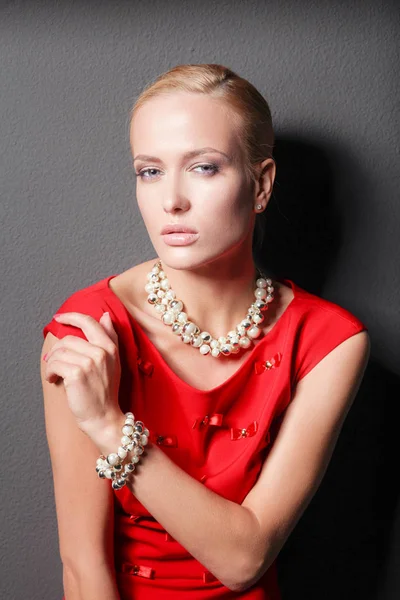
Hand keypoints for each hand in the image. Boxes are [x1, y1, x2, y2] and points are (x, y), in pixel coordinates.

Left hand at [43, 311, 121, 437]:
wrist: (104, 417)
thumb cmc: (105, 391)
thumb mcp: (113, 361)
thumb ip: (110, 337)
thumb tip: (105, 316)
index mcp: (110, 347)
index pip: (89, 322)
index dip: (71, 316)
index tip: (59, 317)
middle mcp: (102, 352)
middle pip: (68, 338)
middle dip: (57, 350)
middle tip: (55, 361)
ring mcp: (90, 362)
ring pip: (60, 351)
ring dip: (52, 362)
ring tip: (55, 373)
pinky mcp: (77, 374)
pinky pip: (55, 364)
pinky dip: (50, 372)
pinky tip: (53, 379)